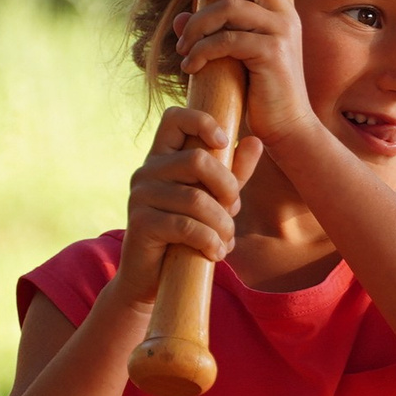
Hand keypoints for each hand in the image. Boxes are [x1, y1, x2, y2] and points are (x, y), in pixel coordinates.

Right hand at [113, 106, 262, 305]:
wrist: (151, 279)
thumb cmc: (185, 235)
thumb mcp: (214, 200)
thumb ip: (233, 172)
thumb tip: (255, 142)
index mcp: (162, 157)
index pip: (174, 117)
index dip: (201, 121)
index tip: (223, 142)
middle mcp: (147, 171)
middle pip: (198, 160)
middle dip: (228, 188)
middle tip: (233, 211)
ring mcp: (140, 195)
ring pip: (196, 199)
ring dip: (222, 224)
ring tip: (226, 241)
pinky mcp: (140, 223)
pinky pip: (186, 226)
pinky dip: (209, 241)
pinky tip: (216, 253)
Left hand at [173, 0, 313, 147]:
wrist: (286, 128)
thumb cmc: (262, 91)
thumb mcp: (237, 55)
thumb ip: (215, 31)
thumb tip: (183, 17)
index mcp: (283, 9)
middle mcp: (286, 14)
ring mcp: (281, 33)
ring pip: (230, 7)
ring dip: (198, 24)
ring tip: (184, 46)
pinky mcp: (271, 54)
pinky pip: (227, 40)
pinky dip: (202, 51)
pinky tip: (190, 67)